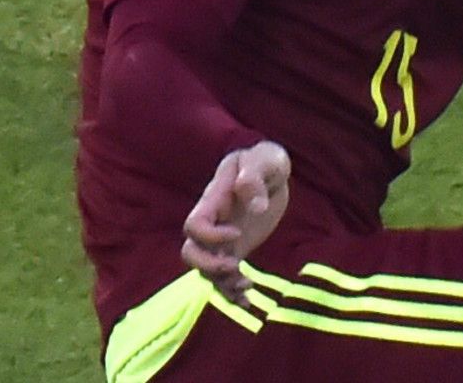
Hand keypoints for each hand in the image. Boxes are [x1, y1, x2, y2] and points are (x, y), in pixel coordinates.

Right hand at [180, 141, 290, 305]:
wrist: (271, 171)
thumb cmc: (265, 160)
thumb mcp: (264, 160)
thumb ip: (255, 179)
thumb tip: (256, 208)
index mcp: (214, 201)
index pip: (194, 225)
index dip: (210, 235)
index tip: (238, 232)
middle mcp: (213, 224)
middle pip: (190, 253)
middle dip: (208, 266)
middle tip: (235, 266)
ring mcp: (222, 239)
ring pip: (206, 270)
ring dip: (222, 284)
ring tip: (247, 285)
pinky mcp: (235, 250)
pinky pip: (224, 277)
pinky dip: (232, 293)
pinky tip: (248, 303)